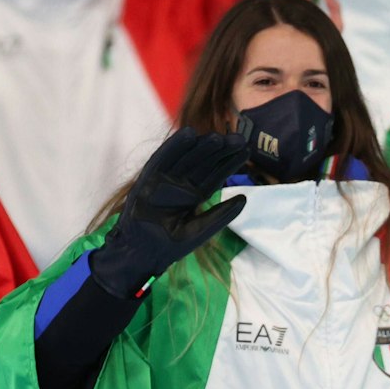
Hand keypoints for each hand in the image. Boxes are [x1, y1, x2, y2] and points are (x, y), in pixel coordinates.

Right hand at [90, 127, 253, 296]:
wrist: (143, 254)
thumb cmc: (170, 246)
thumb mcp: (200, 230)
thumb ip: (221, 215)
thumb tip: (244, 198)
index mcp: (194, 194)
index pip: (215, 174)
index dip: (230, 162)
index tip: (246, 150)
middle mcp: (181, 184)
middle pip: (203, 162)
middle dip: (220, 150)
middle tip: (239, 139)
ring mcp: (165, 180)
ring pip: (186, 157)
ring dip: (201, 145)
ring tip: (218, 137)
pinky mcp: (149, 179)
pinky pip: (162, 159)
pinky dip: (174, 146)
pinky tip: (188, 134)